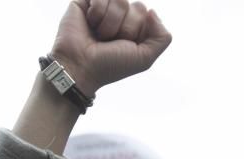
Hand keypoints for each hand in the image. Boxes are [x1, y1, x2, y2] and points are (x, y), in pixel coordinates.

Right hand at [50, 0, 172, 97]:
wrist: (80, 66)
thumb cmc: (110, 65)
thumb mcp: (144, 58)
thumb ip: (162, 37)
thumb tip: (152, 11)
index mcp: (134, 27)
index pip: (146, 13)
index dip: (136, 31)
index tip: (124, 45)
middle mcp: (120, 16)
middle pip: (137, 6)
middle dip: (126, 28)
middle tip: (110, 41)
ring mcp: (103, 7)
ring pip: (121, 0)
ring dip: (111, 23)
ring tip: (99, 35)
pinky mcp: (85, 1)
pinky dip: (97, 13)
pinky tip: (89, 24)